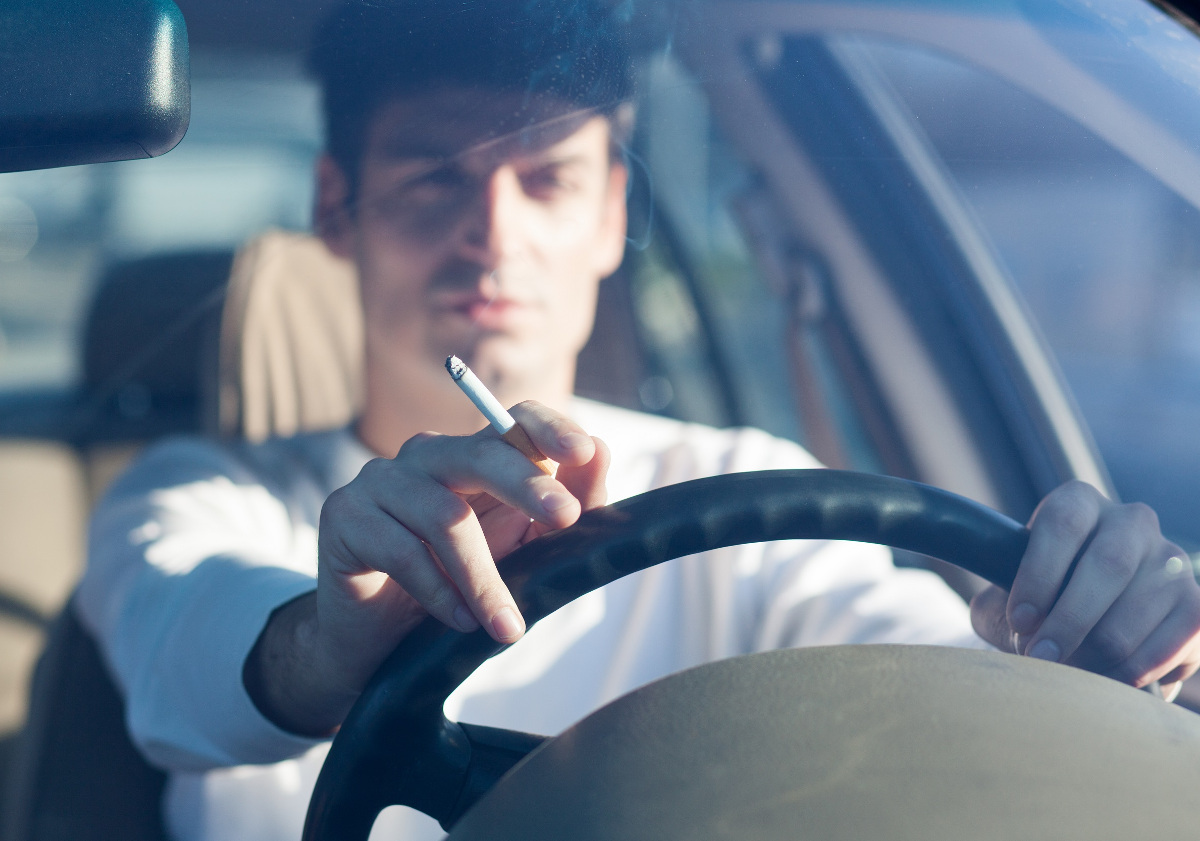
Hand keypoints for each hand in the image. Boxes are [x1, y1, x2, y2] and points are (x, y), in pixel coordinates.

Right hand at [244, 401, 608, 734]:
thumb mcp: (519, 553)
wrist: (374, 641)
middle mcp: (426, 457)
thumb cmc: (455, 587)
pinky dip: (438, 593)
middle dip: (529, 485)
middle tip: (565, 518)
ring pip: (445, 516)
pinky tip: (459, 622)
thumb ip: (561, 510)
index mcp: (473, 457)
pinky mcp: (345, 516)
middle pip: (482, 455)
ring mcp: (380, 480)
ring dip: (483, 578)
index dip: (550, 429)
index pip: (514, 421)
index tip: (584, 452)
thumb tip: (600, 454)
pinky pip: (401, 550)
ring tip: (506, 627)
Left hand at [970, 481, 1199, 697]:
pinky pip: (1168, 645)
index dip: (1039, 574)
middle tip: (1041, 657)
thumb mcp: (1009, 598)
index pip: (1063, 524)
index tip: (1020, 621)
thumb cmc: (1039, 604)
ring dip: (1096, 654)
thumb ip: (1003, 612)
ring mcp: (1170, 561)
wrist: (1086, 624)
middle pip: (1108, 564)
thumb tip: (1023, 635)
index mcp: (1078, 503)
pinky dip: (1132, 672)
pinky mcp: (1195, 606)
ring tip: (1069, 673)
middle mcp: (1131, 521)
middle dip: (1069, 620)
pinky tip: (1106, 679)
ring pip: (1135, 613)